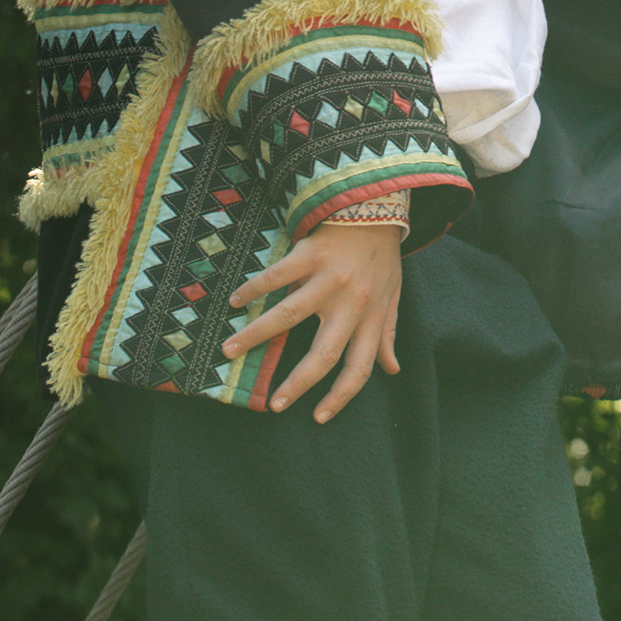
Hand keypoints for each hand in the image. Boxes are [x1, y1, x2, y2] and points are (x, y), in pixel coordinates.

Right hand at [222, 217, 401, 418]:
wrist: (377, 203)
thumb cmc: (382, 255)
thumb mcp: (392, 295)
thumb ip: (388, 332)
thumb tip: (391, 370)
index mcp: (372, 317)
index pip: (358, 369)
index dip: (340, 398)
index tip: (318, 417)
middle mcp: (351, 304)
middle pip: (323, 355)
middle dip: (296, 384)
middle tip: (272, 404)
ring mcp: (329, 278)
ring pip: (288, 316)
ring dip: (256, 335)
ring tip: (229, 350)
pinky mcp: (311, 253)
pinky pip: (277, 276)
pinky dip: (254, 288)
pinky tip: (235, 300)